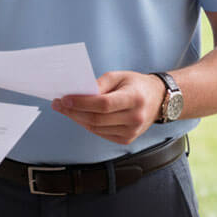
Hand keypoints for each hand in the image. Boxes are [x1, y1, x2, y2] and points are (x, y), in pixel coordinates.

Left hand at [50, 71, 165, 144]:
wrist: (158, 99)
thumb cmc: (136, 84)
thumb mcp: (118, 76)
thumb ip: (99, 84)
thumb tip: (78, 93)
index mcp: (134, 99)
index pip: (104, 104)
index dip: (82, 103)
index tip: (64, 98)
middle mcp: (135, 118)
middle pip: (97, 119)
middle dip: (73, 112)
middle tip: (58, 104)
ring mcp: (132, 132)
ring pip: (96, 128)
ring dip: (77, 118)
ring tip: (64, 109)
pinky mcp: (127, 139)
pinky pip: (101, 133)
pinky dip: (87, 124)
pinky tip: (78, 116)